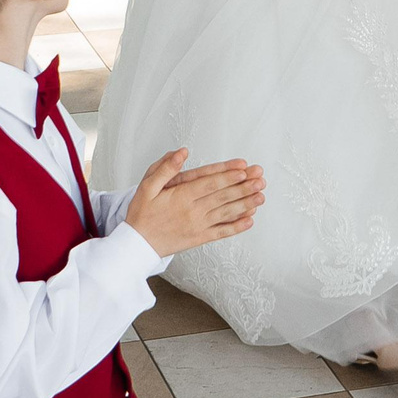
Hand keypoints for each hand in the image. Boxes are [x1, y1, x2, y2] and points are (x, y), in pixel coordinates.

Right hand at [123, 150, 265, 257]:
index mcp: (181, 197)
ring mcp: (198, 226)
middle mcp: (193, 212)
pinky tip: (249, 220)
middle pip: (222, 197)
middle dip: (243, 187)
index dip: (228, 176)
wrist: (136, 245)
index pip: (210, 184)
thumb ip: (165, 168)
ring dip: (245, 204)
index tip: (244, 170)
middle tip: (260, 178)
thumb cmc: (141, 214)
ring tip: (261, 196)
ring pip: (226, 214)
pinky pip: (221, 233)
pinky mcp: (199, 238)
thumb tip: (182, 152)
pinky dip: (236, 227)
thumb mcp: (147, 187)